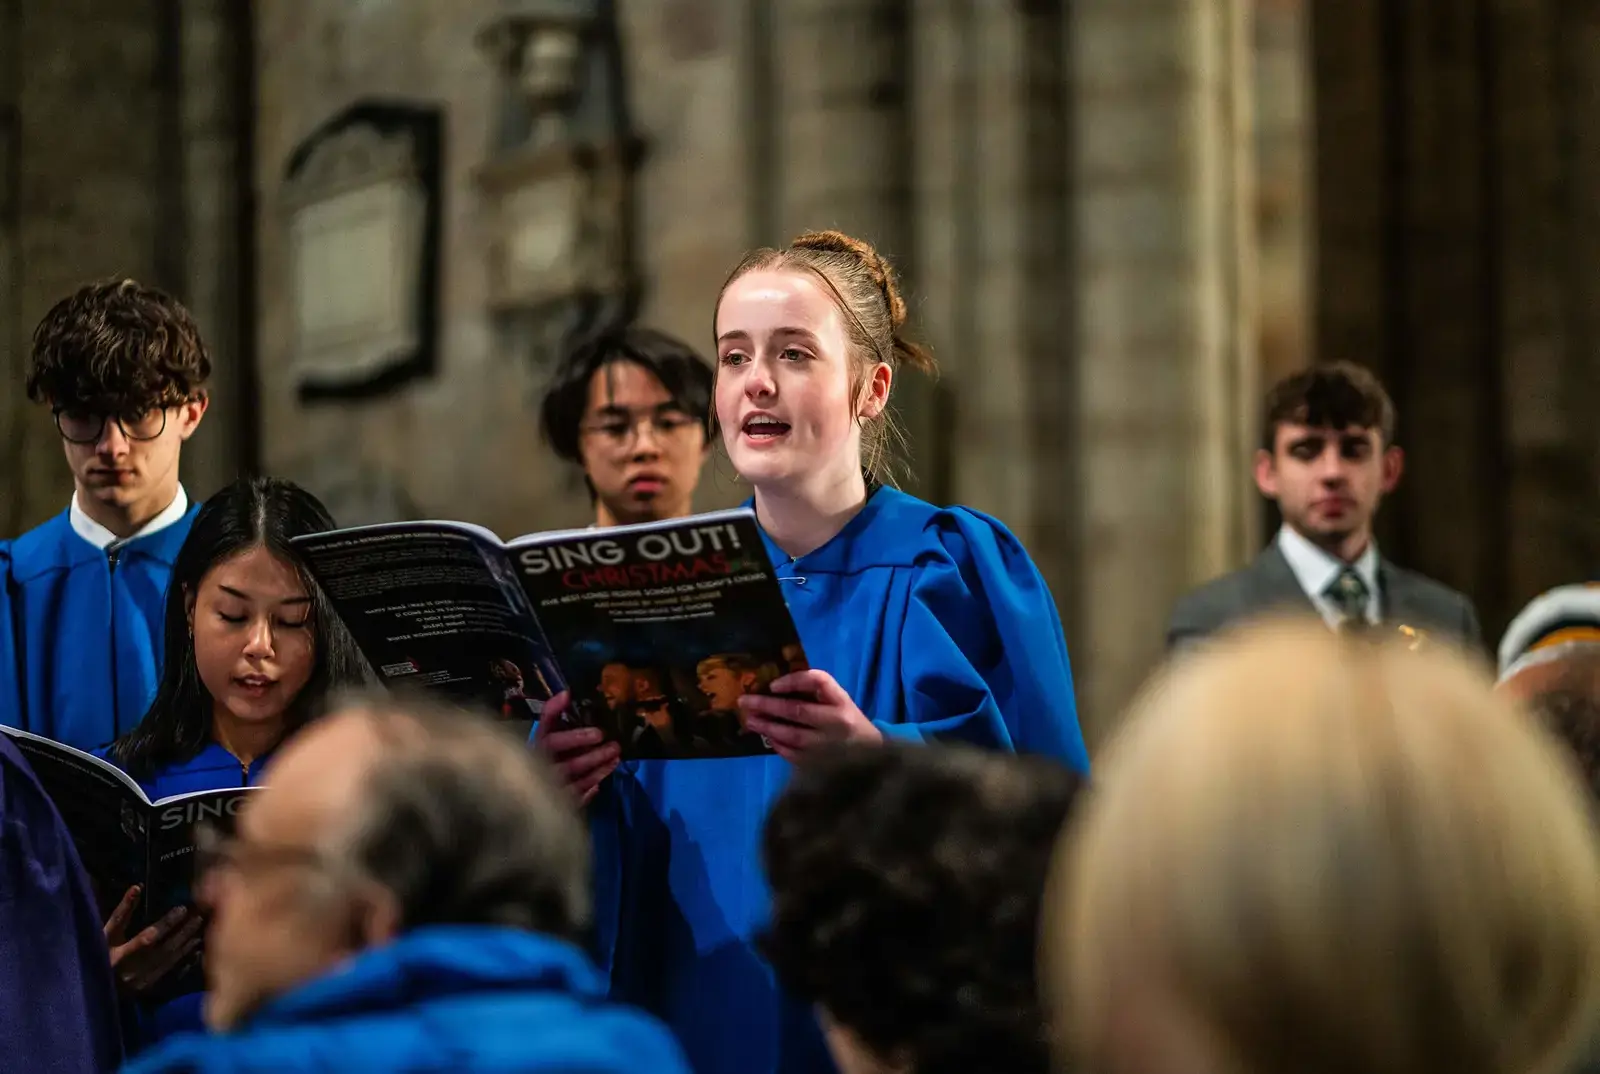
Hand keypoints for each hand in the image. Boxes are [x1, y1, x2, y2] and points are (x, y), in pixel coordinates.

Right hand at [104, 885, 205, 994]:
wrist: (96, 986)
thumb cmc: (99, 953)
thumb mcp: (106, 933)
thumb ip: (122, 912)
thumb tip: (137, 888)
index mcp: (120, 954)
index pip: (147, 938)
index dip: (165, 924)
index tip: (182, 908)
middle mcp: (133, 969)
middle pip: (164, 949)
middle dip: (182, 932)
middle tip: (198, 915)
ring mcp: (142, 979)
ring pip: (170, 959)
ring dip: (186, 942)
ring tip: (199, 925)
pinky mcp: (148, 985)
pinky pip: (170, 970)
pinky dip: (184, 957)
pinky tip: (196, 947)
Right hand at [533, 690, 619, 805]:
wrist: (521, 781)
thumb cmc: (541, 748)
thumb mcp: (545, 729)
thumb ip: (552, 712)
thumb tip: (566, 693)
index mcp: (536, 747)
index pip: (553, 742)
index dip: (575, 737)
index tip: (599, 733)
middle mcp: (540, 768)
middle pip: (569, 765)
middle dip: (593, 756)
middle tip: (615, 746)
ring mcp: (549, 788)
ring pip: (576, 782)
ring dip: (598, 770)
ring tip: (616, 758)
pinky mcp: (557, 801)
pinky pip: (575, 798)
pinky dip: (588, 789)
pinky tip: (599, 783)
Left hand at [738, 669, 882, 761]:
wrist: (872, 756)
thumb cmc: (849, 723)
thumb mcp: (840, 702)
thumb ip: (815, 695)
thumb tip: (775, 689)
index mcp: (843, 701)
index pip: (818, 681)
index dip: (794, 680)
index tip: (773, 685)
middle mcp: (837, 722)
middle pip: (797, 710)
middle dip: (767, 705)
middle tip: (745, 702)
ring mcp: (828, 746)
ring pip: (792, 735)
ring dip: (767, 727)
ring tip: (750, 721)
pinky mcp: (822, 764)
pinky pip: (793, 753)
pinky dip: (778, 745)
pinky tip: (767, 738)